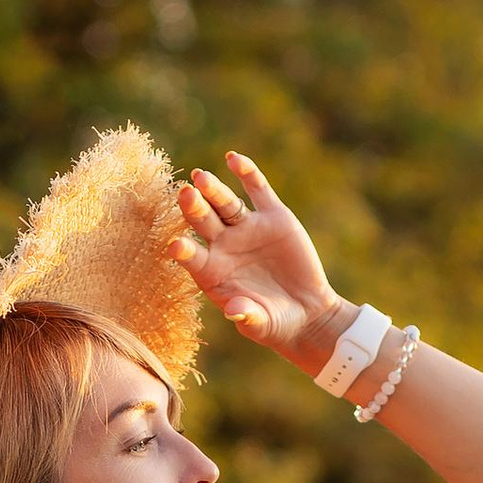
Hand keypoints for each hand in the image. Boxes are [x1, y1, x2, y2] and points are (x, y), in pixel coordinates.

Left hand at [171, 149, 346, 369]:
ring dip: (213, 189)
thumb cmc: (274, 323)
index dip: (184, 251)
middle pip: (203, 222)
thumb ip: (247, 315)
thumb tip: (234, 310)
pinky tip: (233, 159)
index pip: (192, 257)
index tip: (175, 245)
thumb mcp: (261, 323)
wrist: (307, 311)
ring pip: (225, 204)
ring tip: (200, 176)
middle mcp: (224, 246)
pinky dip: (247, 173)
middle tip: (184, 194)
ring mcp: (246, 228)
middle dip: (193, 209)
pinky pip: (257, 190)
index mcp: (212, 272)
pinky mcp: (272, 216)